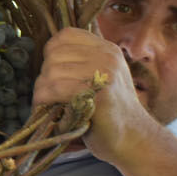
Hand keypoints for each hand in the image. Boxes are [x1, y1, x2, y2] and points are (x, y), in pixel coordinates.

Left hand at [31, 26, 157, 164]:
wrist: (134, 140)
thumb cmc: (109, 114)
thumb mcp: (101, 79)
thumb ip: (81, 64)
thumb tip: (47, 58)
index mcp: (107, 49)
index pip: (65, 35)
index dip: (51, 53)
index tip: (53, 74)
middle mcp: (107, 55)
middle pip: (54, 54)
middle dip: (44, 77)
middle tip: (48, 97)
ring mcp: (105, 72)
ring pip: (50, 72)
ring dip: (42, 93)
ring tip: (50, 107)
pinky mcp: (98, 93)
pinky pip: (55, 88)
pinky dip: (45, 102)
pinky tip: (53, 113)